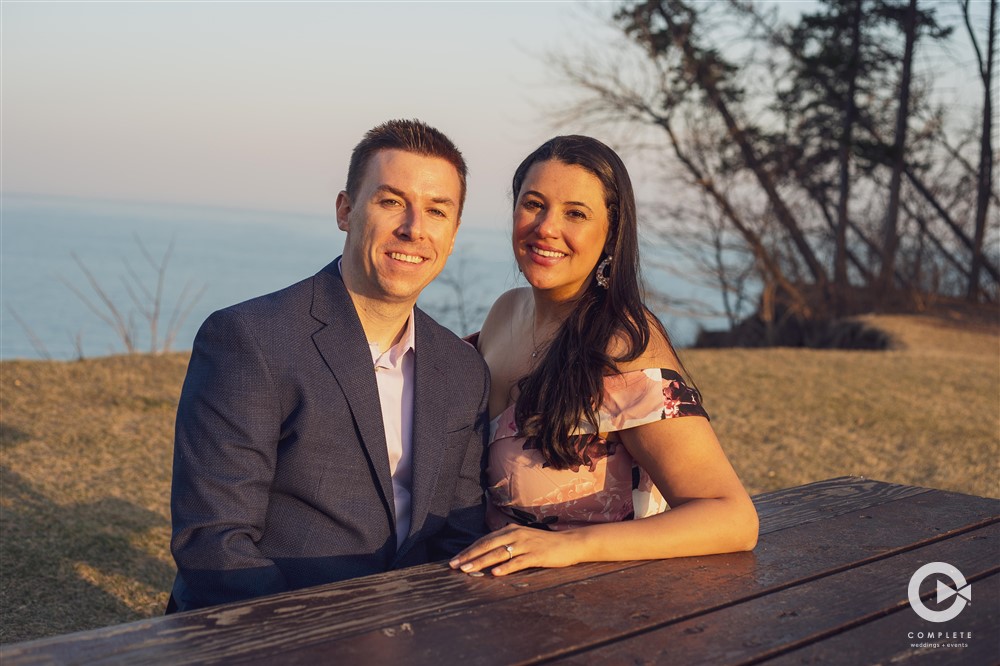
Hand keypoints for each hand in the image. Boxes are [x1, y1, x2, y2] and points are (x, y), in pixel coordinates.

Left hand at [448, 524, 583, 575]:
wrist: (570, 543)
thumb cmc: (544, 544)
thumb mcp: (523, 539)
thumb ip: (506, 543)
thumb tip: (487, 554)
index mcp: (511, 530)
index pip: (485, 540)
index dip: (469, 550)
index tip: (455, 560)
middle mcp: (516, 535)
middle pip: (488, 546)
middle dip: (470, 556)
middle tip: (454, 566)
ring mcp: (526, 544)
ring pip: (499, 553)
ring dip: (482, 562)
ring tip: (468, 570)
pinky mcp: (536, 555)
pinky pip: (518, 562)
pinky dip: (505, 568)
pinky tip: (495, 573)